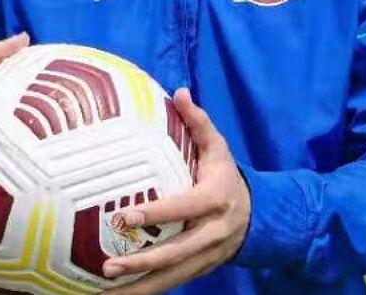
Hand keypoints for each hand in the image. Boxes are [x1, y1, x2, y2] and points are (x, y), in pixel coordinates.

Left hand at [101, 88, 249, 293]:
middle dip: (142, 262)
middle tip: (108, 266)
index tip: (125, 218)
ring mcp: (207, 256)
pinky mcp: (201, 269)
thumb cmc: (226, 176)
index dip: (156, 214)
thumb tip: (180, 91)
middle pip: (176, 252)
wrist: (259, 216)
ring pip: (172, 276)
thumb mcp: (218, 148)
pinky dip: (146, 291)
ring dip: (140, 287)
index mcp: (214, 200)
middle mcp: (212, 233)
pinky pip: (171, 282)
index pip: (183, 209)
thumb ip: (198, 122)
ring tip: (106, 293)